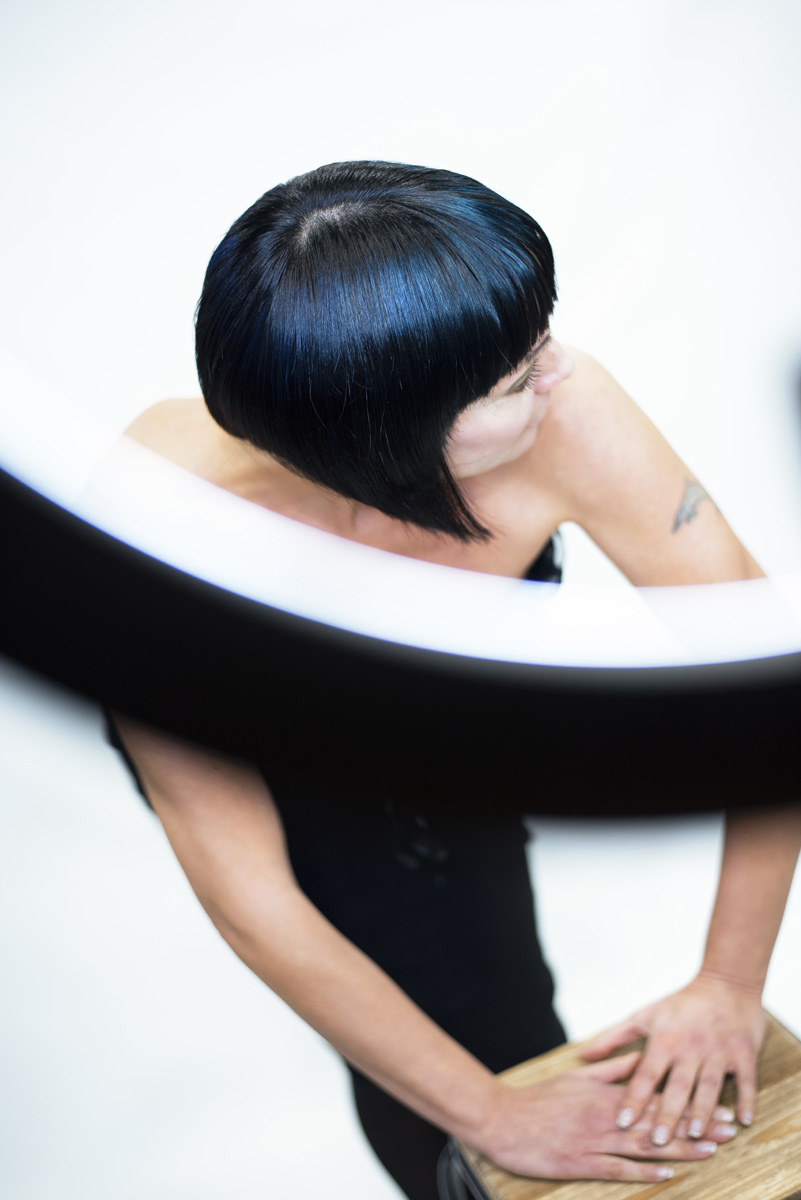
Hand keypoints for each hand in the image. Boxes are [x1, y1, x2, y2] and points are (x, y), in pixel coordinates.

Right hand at [478, 1051, 728, 1182]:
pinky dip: (642, 1172)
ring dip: (678, 1148)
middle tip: (725, 1128)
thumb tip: (639, 1060)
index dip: (687, 1102)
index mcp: (605, 1095)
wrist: (502, 1119)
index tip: (715, 1105)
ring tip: (709, 1151)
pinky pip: (617, 1168)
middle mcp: (605, 1117)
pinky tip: (665, 1174)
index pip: (654, 1098)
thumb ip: (610, 1070)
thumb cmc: (539, 1100)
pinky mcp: (581, 1162)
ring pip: (643, 1145)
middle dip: (694, 1125)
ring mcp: (594, 1140)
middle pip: (657, 1121)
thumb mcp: (576, 1077)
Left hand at [580, 974, 767, 1145]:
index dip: (633, 1098)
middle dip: (667, 1114)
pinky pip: (746, 1080)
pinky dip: (747, 1100)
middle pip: (677, 1086)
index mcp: (664, 1039)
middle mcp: (690, 1047)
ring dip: (702, 1111)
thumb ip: (614, 1038)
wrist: (726, 983)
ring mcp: (719, 1051)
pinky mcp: (744, 1053)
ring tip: (693, 1134)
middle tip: (656, 1141)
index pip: (645, 1073)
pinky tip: (743, 1121)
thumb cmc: (681, 1003)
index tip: (622, 1121)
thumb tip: (582, 1056)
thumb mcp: (644, 1015)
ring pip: (710, 1086)